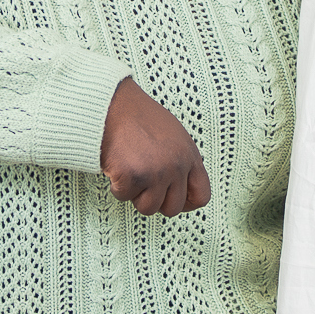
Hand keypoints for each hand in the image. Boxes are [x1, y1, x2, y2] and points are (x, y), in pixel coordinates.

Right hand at [99, 78, 208, 216]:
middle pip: (173, 208)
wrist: (112, 104)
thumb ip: (181, 162)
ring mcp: (155, 173)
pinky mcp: (132, 176)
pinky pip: (123, 196)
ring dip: (135, 194)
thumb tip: (181, 189)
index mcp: (189, 156)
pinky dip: (116, 185)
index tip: (171, 199)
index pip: (201, 196)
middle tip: (143, 184)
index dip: (186, 203)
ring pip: (148, 208)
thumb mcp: (173, 136)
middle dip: (156, 201)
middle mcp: (176, 166)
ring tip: (130, 171)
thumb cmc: (138, 118)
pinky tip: (117, 165)